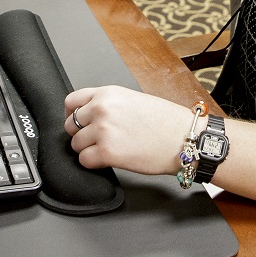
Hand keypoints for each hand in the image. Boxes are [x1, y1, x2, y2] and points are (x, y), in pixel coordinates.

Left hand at [64, 85, 196, 176]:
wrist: (185, 138)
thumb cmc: (166, 122)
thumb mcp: (133, 100)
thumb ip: (109, 104)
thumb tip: (91, 115)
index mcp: (108, 93)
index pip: (71, 102)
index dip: (73, 115)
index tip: (78, 123)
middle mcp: (101, 109)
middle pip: (70, 125)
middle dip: (81, 134)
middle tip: (96, 140)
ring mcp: (102, 130)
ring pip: (75, 144)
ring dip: (88, 150)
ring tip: (108, 150)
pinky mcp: (106, 153)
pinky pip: (84, 160)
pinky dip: (93, 163)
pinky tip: (109, 160)